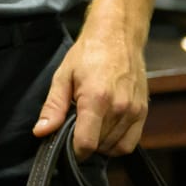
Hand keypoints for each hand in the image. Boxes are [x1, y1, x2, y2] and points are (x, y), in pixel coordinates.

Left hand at [33, 21, 148, 158]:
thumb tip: (42, 131)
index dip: (73, 150)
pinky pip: (130, 143)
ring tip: (91, 123)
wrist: (118, 36)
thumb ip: (53, 107)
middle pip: (99, 147)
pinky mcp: (143, 111)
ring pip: (114, 147)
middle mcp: (119, 108)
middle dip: (85, 142)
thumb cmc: (89, 53)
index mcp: (96, 99)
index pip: (86, 144)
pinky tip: (106, 129)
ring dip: (101, 143)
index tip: (66, 143)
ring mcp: (134, 111)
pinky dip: (117, 143)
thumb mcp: (63, 76)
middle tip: (77, 125)